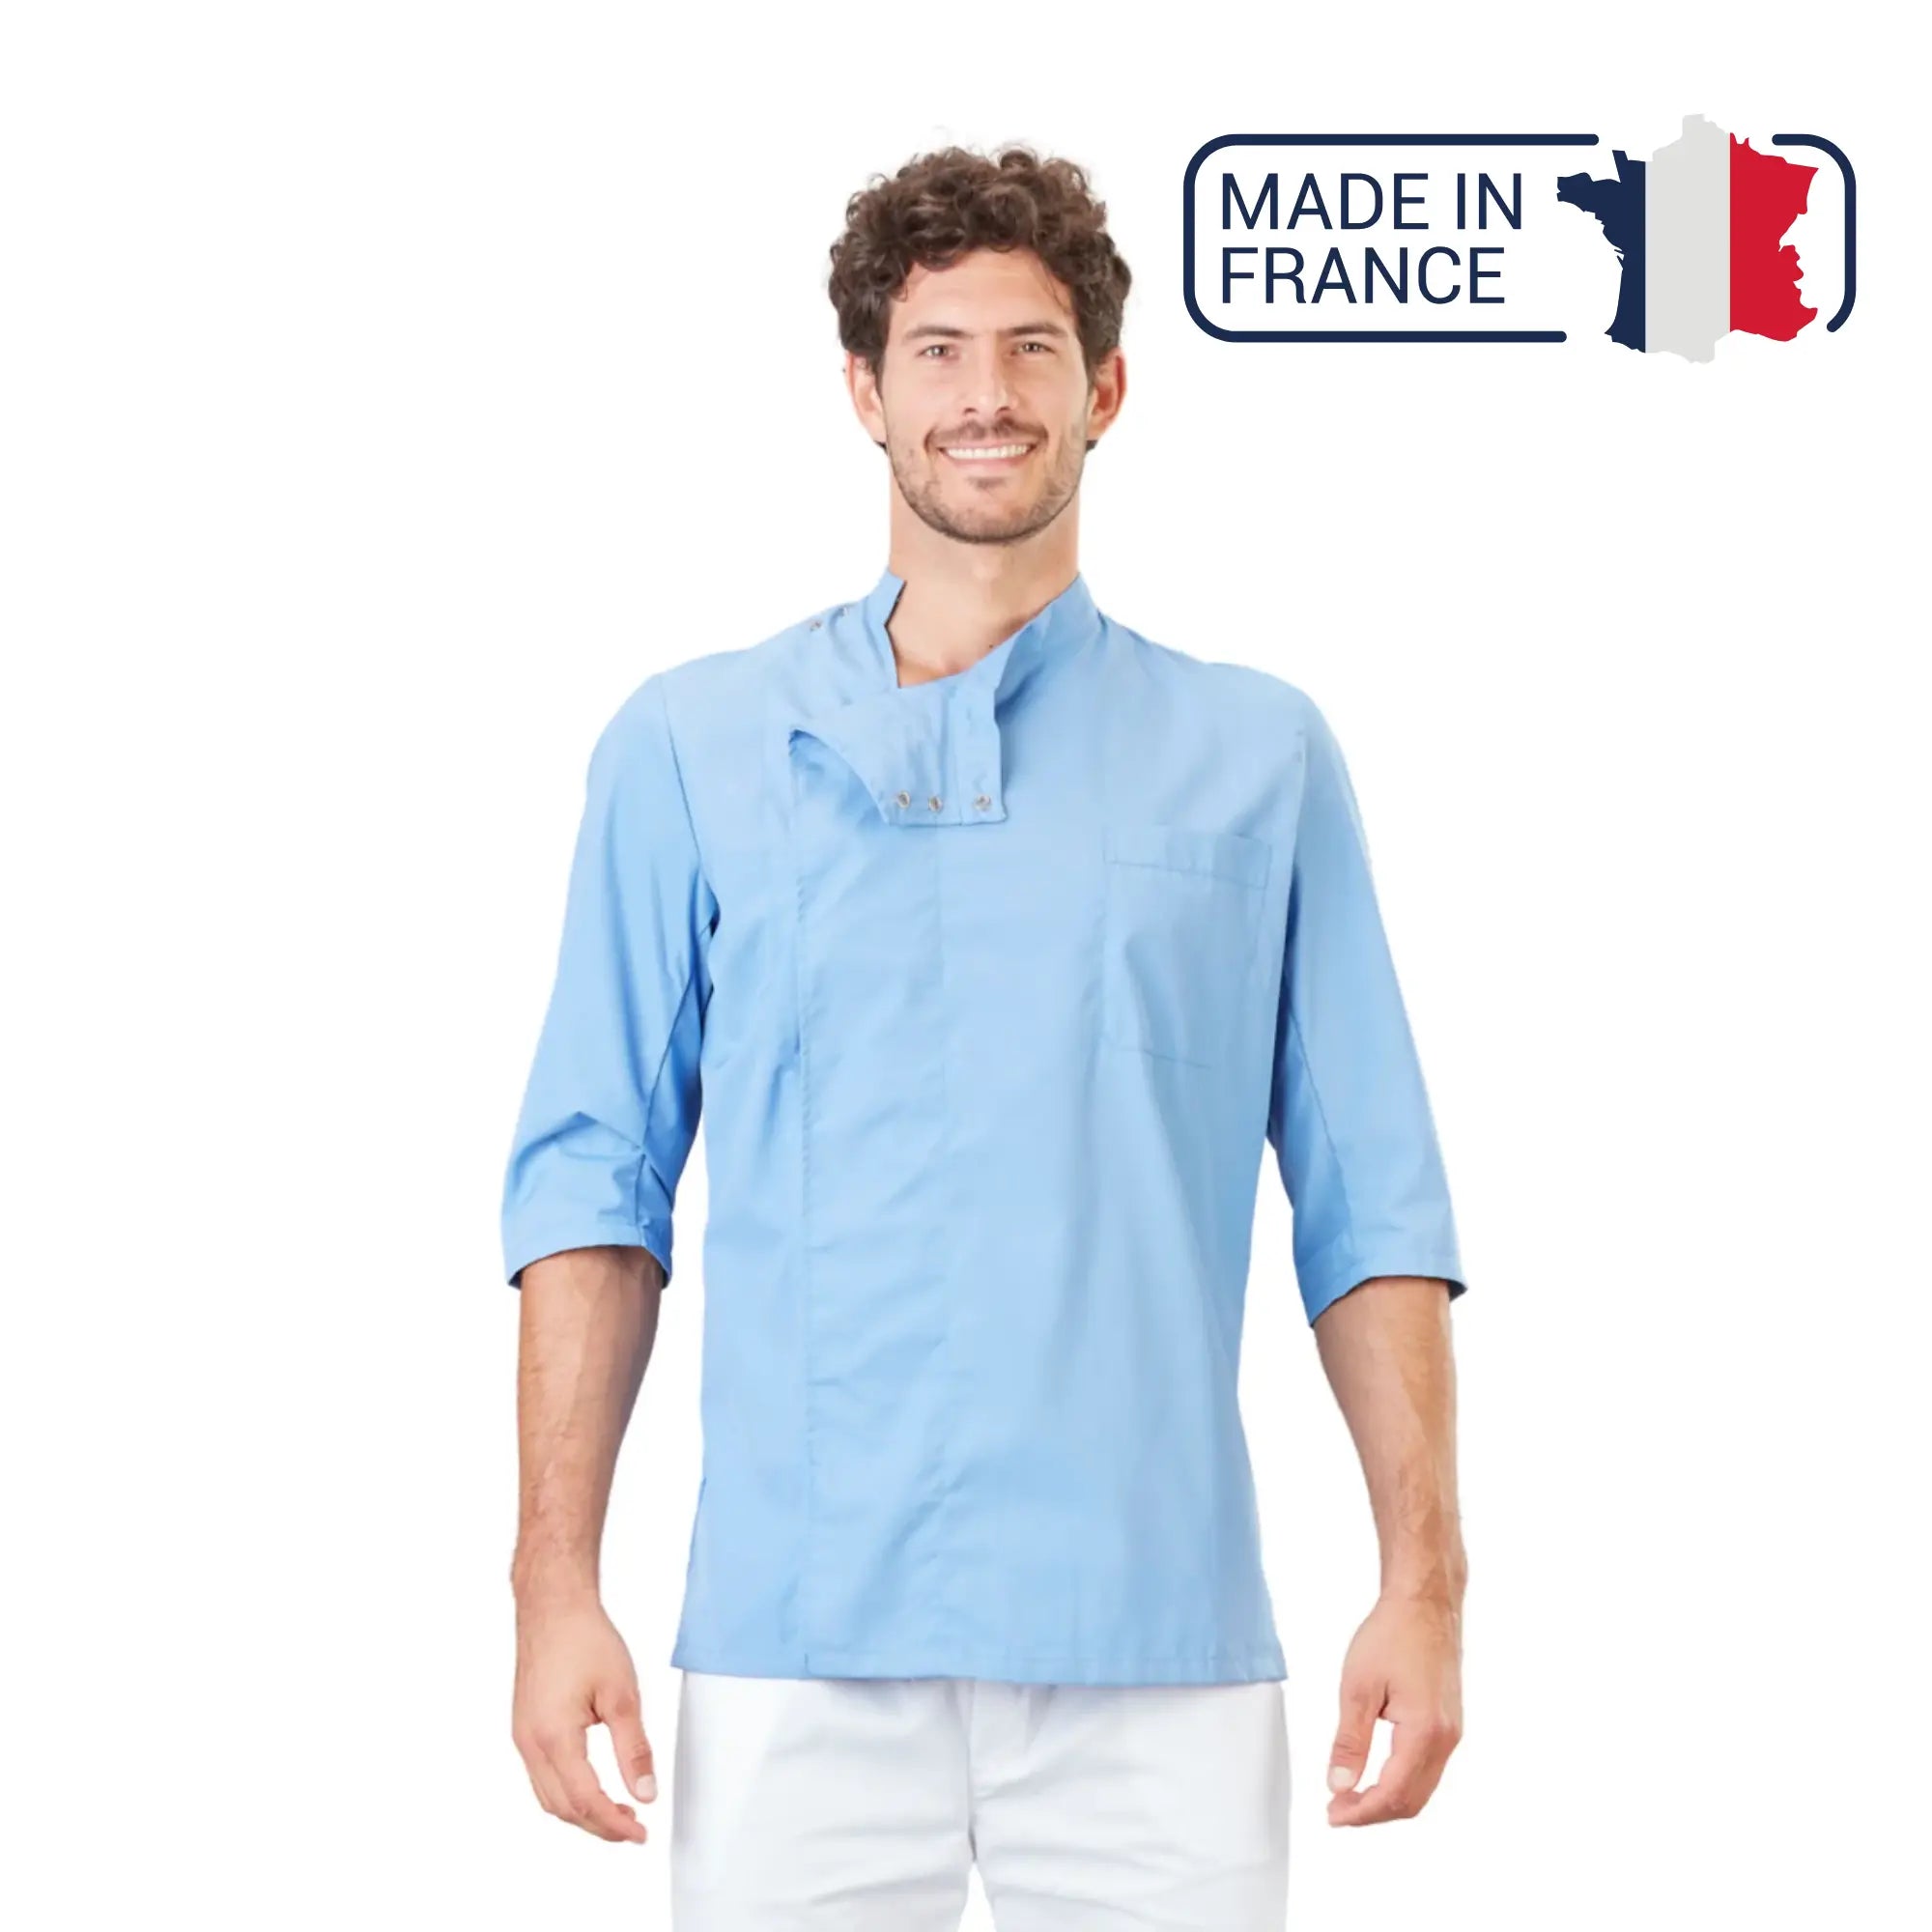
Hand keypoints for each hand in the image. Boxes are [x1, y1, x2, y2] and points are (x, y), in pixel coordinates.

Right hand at [511, 1592, 658, 1841]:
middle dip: (599, 1825)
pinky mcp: (524, 1728)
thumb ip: (633, 1748)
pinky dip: (566, 1792)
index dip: (614, 1824)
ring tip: (618, 1811)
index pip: (585, 1801)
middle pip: (563, 1808)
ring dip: (581, 1812)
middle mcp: (530, 1744)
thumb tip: (645, 1792)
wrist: (553, 1606)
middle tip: (634, 1828)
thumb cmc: (584, 1639)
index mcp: (553, 1737)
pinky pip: (541, 1777)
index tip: (641, 1833)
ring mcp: (522, 1737)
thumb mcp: (621, 1694)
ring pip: (548, 1797)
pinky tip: (591, 1786)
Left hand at [1325, 1590, 1462, 1824]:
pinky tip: (1375, 1774)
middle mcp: (1446, 1740)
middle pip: (1412, 1801)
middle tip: (1337, 1809)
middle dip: (1373, 1813)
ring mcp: (1452, 1733)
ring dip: (1387, 1800)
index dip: (1361, 1812)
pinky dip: (1401, 1782)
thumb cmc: (1392, 1634)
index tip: (1332, 1815)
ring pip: (1422, 1789)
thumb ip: (1350, 1741)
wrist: (1425, 1603)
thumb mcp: (1358, 1687)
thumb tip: (1339, 1785)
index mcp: (1425, 1732)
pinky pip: (1428, 1770)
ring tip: (1350, 1795)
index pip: (1393, 1794)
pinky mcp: (1449, 1725)